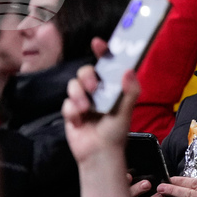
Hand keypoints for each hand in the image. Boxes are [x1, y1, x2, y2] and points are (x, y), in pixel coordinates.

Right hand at [62, 38, 138, 165]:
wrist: (98, 154)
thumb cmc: (116, 132)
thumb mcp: (126, 111)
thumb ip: (130, 91)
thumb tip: (129, 70)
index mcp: (112, 86)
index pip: (107, 64)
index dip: (102, 51)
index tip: (98, 42)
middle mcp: (97, 90)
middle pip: (85, 71)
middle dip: (88, 77)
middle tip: (94, 88)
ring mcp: (82, 99)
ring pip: (73, 85)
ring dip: (78, 96)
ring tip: (86, 110)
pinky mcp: (70, 111)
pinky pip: (66, 103)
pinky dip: (72, 111)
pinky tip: (79, 122)